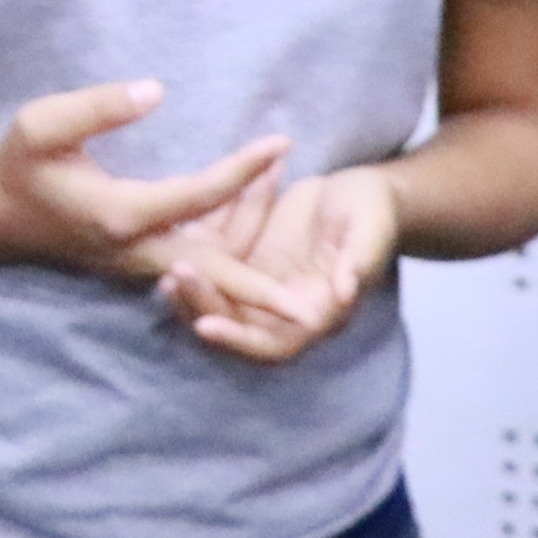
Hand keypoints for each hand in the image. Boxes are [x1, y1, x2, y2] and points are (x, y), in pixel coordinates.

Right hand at [0, 79, 290, 280]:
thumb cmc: (17, 163)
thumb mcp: (42, 123)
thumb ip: (99, 106)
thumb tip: (157, 90)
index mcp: (120, 215)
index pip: (200, 195)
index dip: (244, 168)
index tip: (282, 142)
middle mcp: (136, 251)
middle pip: (217, 267)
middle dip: (265, 281)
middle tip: (318, 291)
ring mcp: (137, 265)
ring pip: (208, 271)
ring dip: (252, 252)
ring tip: (286, 208)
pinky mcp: (137, 265)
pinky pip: (195, 266)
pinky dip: (228, 251)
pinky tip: (250, 215)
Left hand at [158, 164, 402, 362]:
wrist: (357, 192)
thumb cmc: (372, 212)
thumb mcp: (371, 230)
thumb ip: (360, 261)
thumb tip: (345, 292)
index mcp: (315, 314)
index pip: (272, 344)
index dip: (238, 340)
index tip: (205, 326)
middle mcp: (280, 309)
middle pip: (233, 324)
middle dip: (201, 305)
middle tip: (175, 276)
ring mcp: (259, 285)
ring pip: (215, 299)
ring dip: (188, 288)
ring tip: (164, 265)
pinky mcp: (244, 260)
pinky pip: (214, 267)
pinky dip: (194, 255)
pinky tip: (173, 235)